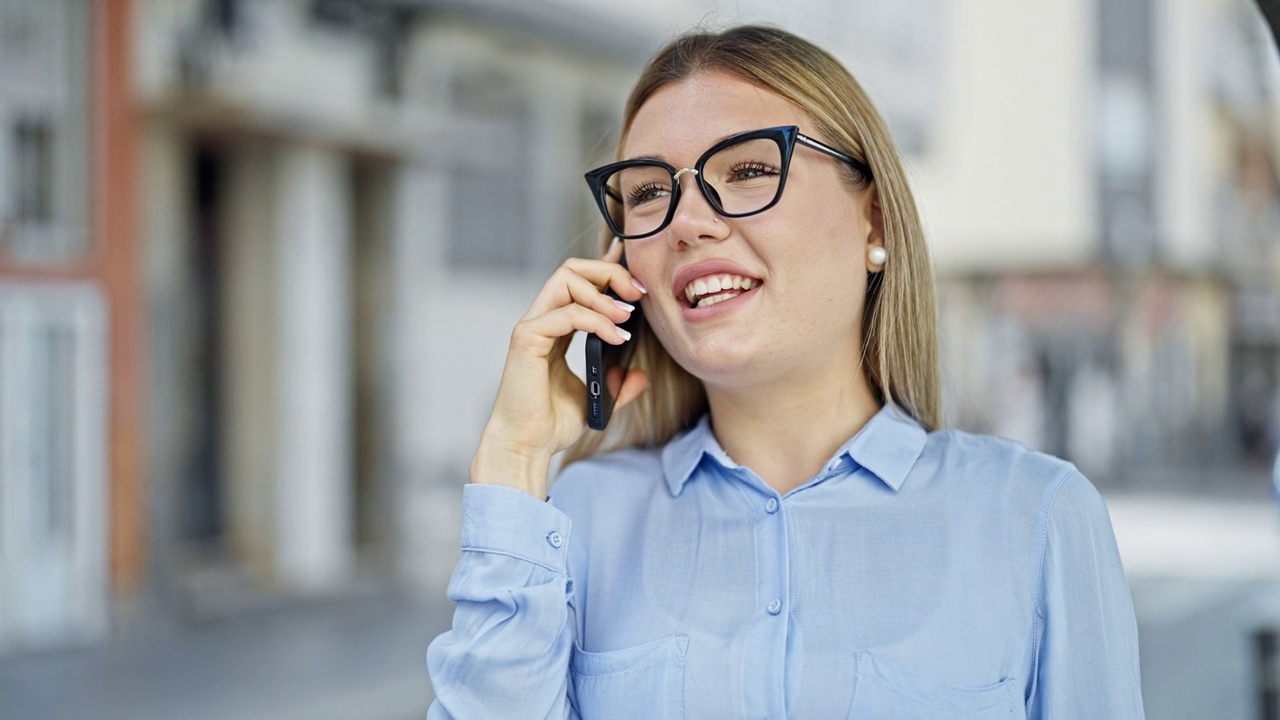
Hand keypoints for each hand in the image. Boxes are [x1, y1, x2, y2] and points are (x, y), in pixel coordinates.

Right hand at [472, 239, 649, 497]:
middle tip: (637, 294)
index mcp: (555, 329)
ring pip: (566, 280)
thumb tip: (641, 375)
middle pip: (572, 269)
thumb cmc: (550, 425)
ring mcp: (532, 327)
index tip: (636, 274)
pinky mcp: (527, 339)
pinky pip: (567, 314)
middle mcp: (541, 321)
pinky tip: (617, 338)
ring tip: (627, 317)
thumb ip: (617, 385)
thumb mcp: (596, 400)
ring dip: (604, 294)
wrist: (527, 447)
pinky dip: (597, 321)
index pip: (578, 282)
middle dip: (609, 272)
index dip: (606, 269)